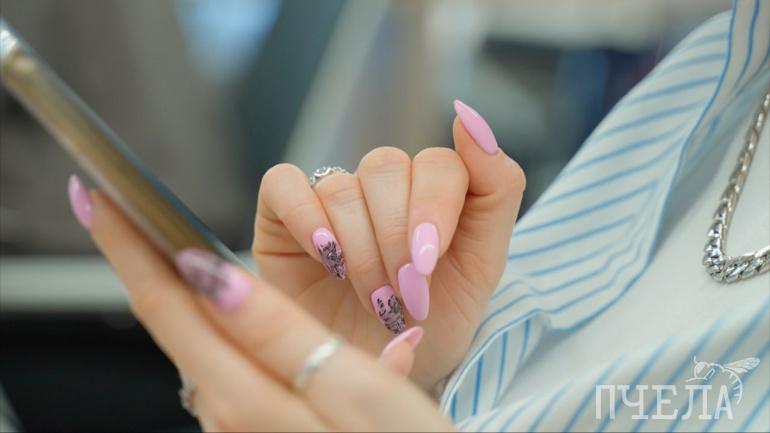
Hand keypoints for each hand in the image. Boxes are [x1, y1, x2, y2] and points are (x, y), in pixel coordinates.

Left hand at [72, 188, 453, 431]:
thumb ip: (283, 339)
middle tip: (103, 203)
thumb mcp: (359, 396)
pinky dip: (198, 316)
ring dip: (162, 282)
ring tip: (147, 241)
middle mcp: (224, 409)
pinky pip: (214, 357)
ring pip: (187, 336)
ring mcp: (236, 418)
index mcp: (244, 397)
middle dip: (131, 254)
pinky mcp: (255, 421)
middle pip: (165, 317)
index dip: (130, 243)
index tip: (99, 195)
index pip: (169, 303)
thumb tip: (215, 282)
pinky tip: (212, 302)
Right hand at [252, 101, 525, 389]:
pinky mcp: (282, 211)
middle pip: (386, 167)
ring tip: (372, 297)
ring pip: (342, 187)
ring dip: (358, 249)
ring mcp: (333, 195)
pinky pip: (284, 184)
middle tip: (402, 294)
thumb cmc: (430, 324)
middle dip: (395, 238)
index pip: (439, 162)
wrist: (376, 368)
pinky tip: (326, 255)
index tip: (427, 263)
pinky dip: (305, 217)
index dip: (434, 206)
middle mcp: (384, 186)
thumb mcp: (481, 266)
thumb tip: (469, 115)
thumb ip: (495, 188)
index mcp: (435, 191)